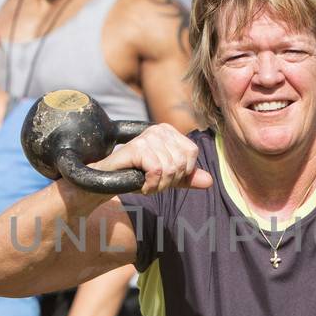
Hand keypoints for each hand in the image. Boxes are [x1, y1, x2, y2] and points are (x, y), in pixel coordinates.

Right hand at [87, 124, 212, 194]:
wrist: (106, 180)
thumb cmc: (135, 176)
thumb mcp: (165, 177)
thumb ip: (186, 177)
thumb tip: (210, 181)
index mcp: (168, 131)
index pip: (191, 153)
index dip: (181, 172)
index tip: (163, 178)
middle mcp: (158, 129)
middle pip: (181, 162)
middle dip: (169, 181)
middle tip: (152, 183)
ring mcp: (147, 137)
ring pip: (170, 169)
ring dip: (158, 185)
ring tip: (145, 183)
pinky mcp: (137, 147)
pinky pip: (157, 171)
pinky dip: (150, 185)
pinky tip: (141, 185)